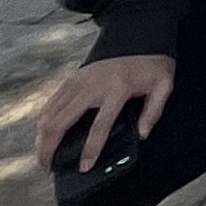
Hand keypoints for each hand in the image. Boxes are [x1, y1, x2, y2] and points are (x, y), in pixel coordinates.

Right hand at [33, 53, 172, 173]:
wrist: (138, 38)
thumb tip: (141, 135)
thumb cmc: (150, 65)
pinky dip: (43, 121)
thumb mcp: (163, 86)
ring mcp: (78, 81)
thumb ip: (154, 111)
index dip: (90, 151)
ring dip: (42, 137)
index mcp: (116, 90)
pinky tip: (43, 134)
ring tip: (43, 155)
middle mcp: (91, 86)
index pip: (99, 128)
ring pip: (49, 114)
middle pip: (61, 123)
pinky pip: (50, 103)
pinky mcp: (71, 78)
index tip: (84, 168)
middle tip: (48, 167)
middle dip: (50, 148)